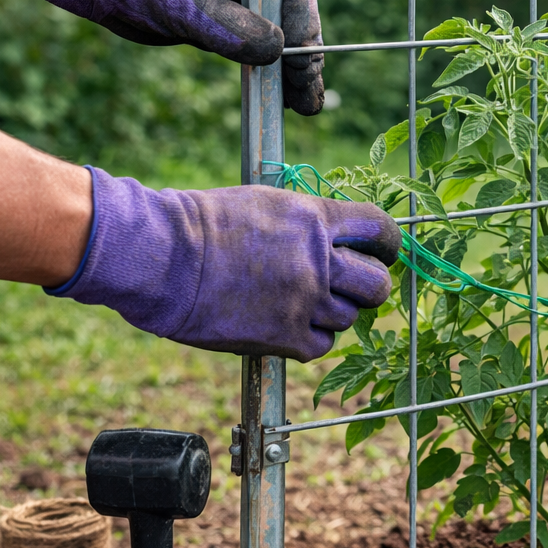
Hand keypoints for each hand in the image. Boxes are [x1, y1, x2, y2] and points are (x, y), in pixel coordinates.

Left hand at [0, 0, 323, 114]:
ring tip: (299, 108)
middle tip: (308, 101)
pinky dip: (264, 73)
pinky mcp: (217, 24)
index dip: (304, 32)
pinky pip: (250, 50)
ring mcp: (233, 1)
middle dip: (302, 60)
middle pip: (291, 20)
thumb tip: (275, 52)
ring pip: (273, 39)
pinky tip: (272, 100)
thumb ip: (226, 25)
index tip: (303, 68)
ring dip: (286, 73)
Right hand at [50, 169, 399, 361]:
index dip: (386, 244)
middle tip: (349, 286)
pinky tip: (289, 324)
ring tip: (301, 303)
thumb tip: (335, 239)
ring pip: (349, 318)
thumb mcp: (263, 203)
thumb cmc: (201, 224)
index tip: (381, 252)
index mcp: (314, 219)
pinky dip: (311, 338)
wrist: (162, 259)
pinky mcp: (284, 337)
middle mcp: (317, 261)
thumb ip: (306, 222)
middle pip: (377, 285)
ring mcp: (303, 301)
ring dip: (333, 313)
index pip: (380, 229)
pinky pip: (322, 345)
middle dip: (368, 286)